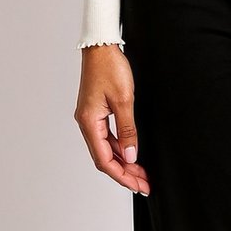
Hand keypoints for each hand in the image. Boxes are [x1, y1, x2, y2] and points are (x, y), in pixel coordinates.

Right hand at [74, 44, 150, 196]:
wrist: (101, 46)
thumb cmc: (110, 67)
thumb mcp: (124, 99)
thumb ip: (127, 129)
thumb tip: (131, 155)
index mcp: (89, 122)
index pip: (104, 159)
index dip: (122, 175)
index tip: (138, 184)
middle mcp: (86, 123)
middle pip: (104, 157)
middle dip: (124, 172)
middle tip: (144, 183)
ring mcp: (90, 117)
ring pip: (106, 148)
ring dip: (123, 161)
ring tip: (141, 172)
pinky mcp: (95, 111)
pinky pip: (106, 136)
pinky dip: (119, 146)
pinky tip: (131, 151)